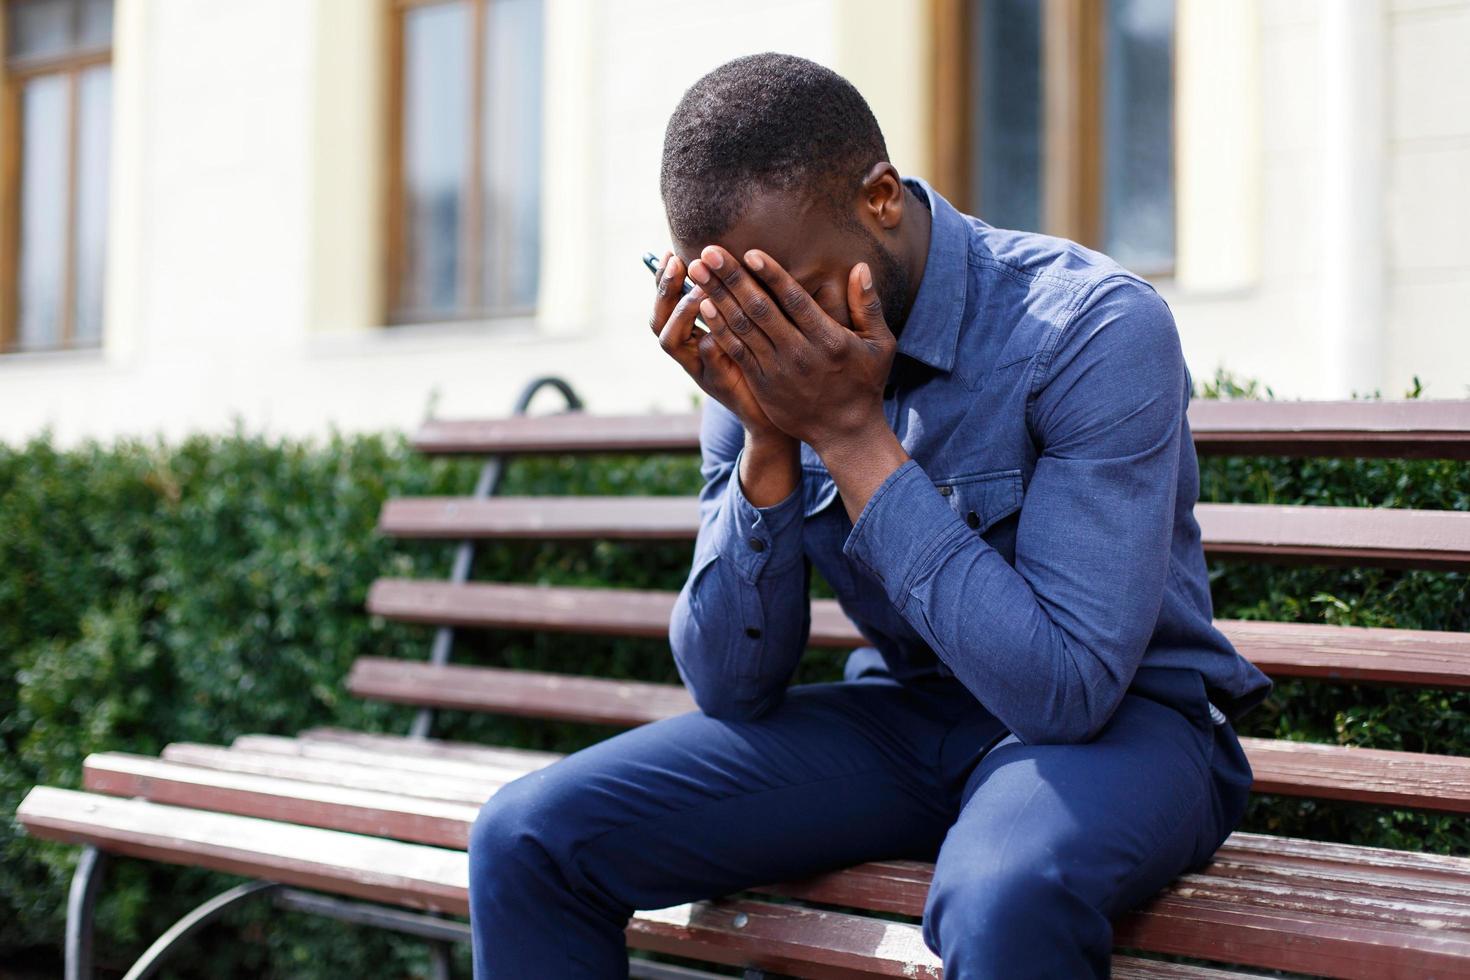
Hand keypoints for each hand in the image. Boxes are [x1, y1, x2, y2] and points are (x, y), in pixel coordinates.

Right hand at [647, 251, 789, 441]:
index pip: (663, 304)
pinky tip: (720, 326)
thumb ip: (732, 301)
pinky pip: (709, 362)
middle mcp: (687, 354)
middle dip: (665, 291)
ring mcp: (700, 370)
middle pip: (658, 321)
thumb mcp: (742, 327)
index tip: (670, 253)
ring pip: (672, 342)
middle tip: (680, 264)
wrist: (772, 410)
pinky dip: (711, 343)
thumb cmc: (759, 362)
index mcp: (689, 337)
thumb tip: (729, 260)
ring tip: (699, 291)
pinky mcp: (720, 385)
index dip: (662, 280)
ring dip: (684, 313)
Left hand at [687, 245, 896, 452]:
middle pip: (759, 309)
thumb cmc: (864, 383)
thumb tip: (860, 267)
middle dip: (731, 278)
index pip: (794, 301)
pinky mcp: (763, 383)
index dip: (771, 275)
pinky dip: (719, 328)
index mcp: (828, 339)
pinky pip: (737, 351)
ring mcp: (777, 370)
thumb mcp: (879, 344)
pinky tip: (704, 307)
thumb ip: (868, 305)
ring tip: (698, 272)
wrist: (846, 432)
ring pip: (742, 328)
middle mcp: (799, 353)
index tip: (750, 253)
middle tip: (709, 252)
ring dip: (717, 297)